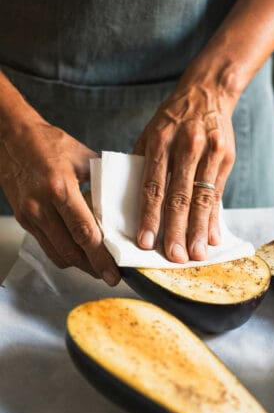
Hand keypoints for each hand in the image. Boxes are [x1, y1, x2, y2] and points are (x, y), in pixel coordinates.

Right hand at [0, 120, 119, 285]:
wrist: (9, 137)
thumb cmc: (46, 142)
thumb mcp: (81, 156)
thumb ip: (102, 179)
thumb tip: (122, 198)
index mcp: (60, 189)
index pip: (85, 233)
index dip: (101, 258)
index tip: (113, 274)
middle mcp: (42, 206)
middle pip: (71, 251)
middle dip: (93, 268)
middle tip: (110, 275)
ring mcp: (29, 215)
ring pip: (57, 254)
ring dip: (78, 264)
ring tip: (96, 266)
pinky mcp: (23, 219)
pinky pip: (46, 245)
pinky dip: (63, 253)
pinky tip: (77, 251)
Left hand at [134, 83, 235, 262]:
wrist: (208, 91)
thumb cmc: (173, 117)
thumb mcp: (151, 132)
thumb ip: (145, 165)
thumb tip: (137, 204)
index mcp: (159, 140)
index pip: (152, 185)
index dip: (149, 216)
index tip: (146, 242)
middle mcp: (185, 146)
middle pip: (179, 196)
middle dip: (177, 230)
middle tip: (174, 257)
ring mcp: (209, 152)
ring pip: (202, 197)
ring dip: (199, 229)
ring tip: (196, 254)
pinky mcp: (226, 157)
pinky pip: (219, 193)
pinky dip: (215, 217)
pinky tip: (213, 237)